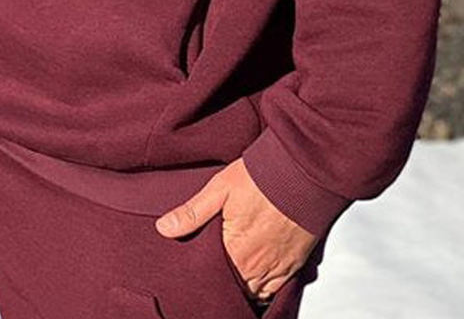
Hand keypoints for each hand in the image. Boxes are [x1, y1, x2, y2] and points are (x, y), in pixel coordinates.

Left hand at [153, 157, 319, 303]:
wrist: (302, 172)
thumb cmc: (261, 177)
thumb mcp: (219, 188)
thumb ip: (192, 213)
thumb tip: (164, 228)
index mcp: (234, 249)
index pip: (212, 276)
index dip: (203, 273)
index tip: (196, 265)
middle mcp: (256, 265)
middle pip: (234, 288)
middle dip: (222, 281)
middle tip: (213, 269)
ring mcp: (277, 268)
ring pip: (254, 293)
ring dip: (242, 286)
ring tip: (231, 273)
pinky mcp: (294, 265)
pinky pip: (276, 291)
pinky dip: (264, 288)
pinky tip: (255, 277)